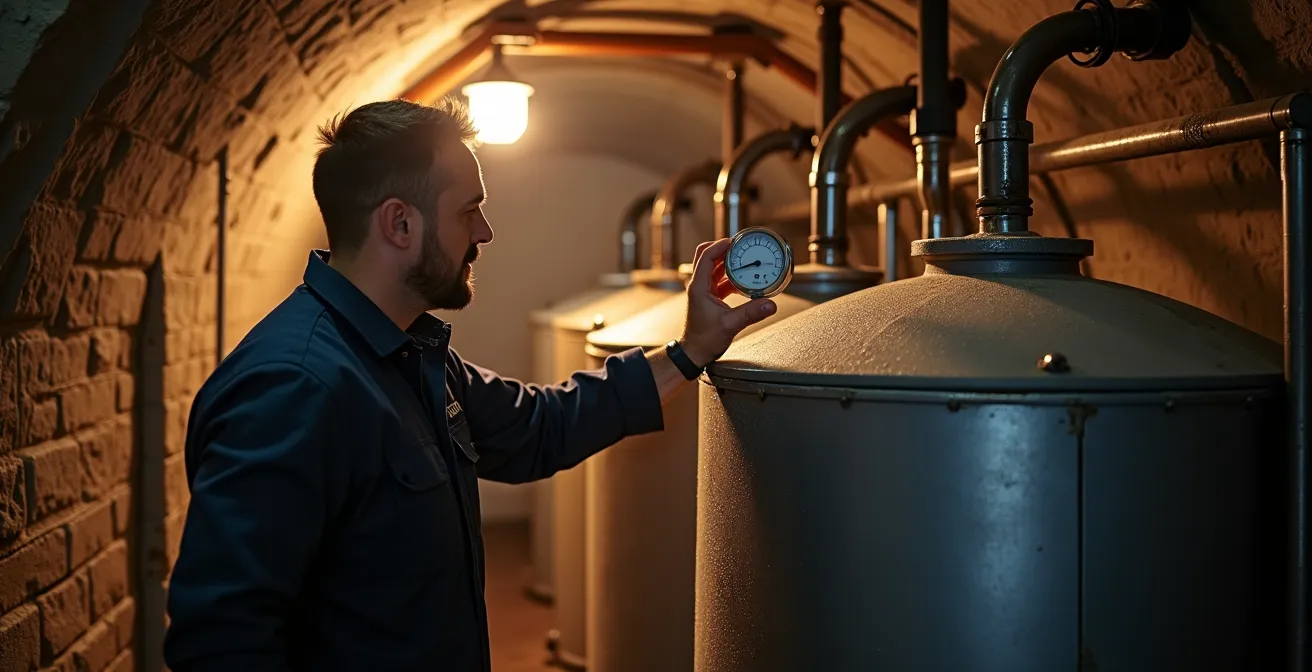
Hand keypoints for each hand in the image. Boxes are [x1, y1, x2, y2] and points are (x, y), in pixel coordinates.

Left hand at [679, 238, 777, 366]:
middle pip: (707, 257)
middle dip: (723, 249)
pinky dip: (731, 276)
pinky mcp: (709, 297)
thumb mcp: (730, 325)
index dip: (719, 246)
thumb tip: (769, 304)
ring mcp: (703, 291)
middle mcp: (699, 286)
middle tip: (741, 246)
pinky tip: (744, 280)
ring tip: (745, 259)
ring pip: (714, 268)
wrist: (694, 353)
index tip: (734, 241)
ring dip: (728, 262)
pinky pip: (720, 280)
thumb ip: (751, 313)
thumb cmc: (703, 340)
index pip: (705, 257)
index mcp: (698, 287)